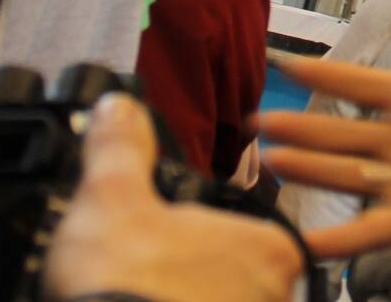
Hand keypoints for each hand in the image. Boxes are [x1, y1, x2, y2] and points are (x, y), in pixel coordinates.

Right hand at [43, 93, 303, 301]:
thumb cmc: (127, 285)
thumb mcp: (112, 198)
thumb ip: (121, 150)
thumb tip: (117, 108)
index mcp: (271, 248)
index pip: (254, 240)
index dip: (205, 244)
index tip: (169, 252)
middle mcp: (278, 297)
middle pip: (241, 287)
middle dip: (199, 285)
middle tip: (150, 284)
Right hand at [259, 15, 390, 260]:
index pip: (359, 85)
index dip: (324, 75)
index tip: (283, 62)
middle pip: (338, 133)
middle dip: (298, 127)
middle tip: (258, 122)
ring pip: (342, 174)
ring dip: (306, 170)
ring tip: (271, 161)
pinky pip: (363, 229)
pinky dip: (332, 237)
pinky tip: (301, 241)